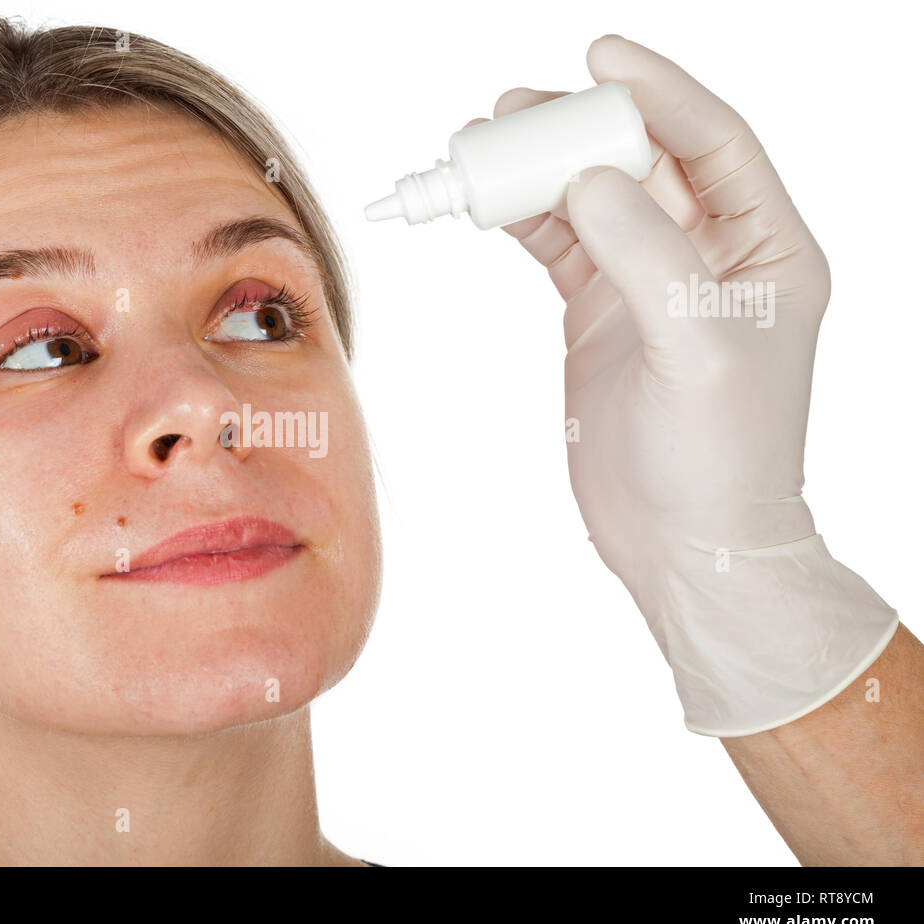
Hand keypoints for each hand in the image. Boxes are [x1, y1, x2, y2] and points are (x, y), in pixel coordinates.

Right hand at [488, 35, 897, 735]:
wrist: (686, 545)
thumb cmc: (722, 462)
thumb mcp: (699, 350)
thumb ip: (648, 255)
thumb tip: (589, 181)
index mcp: (765, 249)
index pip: (713, 143)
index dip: (658, 91)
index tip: (601, 57)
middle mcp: (710, 254)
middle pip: (639, 159)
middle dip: (578, 129)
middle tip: (513, 113)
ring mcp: (650, 282)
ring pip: (590, 198)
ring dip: (538, 173)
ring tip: (480, 150)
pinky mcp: (600, 313)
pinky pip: (558, 245)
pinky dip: (522, 221)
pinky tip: (488, 207)